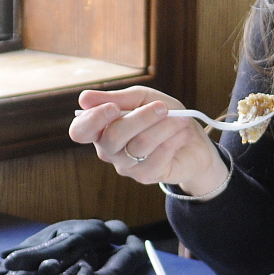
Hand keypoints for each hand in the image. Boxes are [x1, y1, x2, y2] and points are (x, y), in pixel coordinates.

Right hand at [70, 86, 228, 195]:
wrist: (193, 141)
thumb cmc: (163, 116)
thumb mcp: (143, 98)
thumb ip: (118, 98)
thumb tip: (84, 98)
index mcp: (101, 128)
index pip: (80, 131)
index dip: (92, 120)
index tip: (113, 108)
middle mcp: (108, 150)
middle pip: (112, 137)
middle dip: (141, 117)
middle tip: (163, 107)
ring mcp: (126, 166)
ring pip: (140, 144)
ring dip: (165, 126)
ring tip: (180, 119)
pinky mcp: (146, 176)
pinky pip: (158, 155)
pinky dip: (174, 138)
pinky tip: (183, 133)